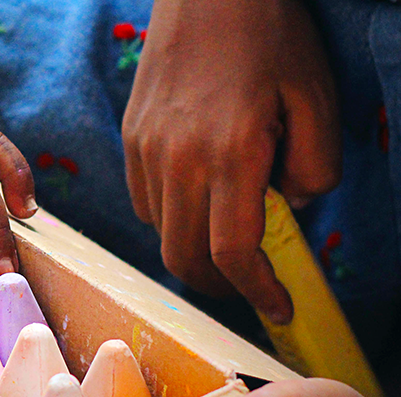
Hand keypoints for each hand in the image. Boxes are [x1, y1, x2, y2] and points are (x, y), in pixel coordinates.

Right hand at [122, 0, 340, 323]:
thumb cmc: (269, 36)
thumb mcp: (316, 97)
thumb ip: (314, 167)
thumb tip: (289, 207)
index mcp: (229, 153)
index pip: (232, 252)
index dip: (256, 293)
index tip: (278, 309)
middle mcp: (177, 160)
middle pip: (184, 257)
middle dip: (219, 287)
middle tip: (249, 286)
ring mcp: (146, 151)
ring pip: (160, 233)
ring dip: (193, 250)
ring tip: (224, 235)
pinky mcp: (130, 139)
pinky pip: (144, 201)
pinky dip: (170, 218)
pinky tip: (197, 199)